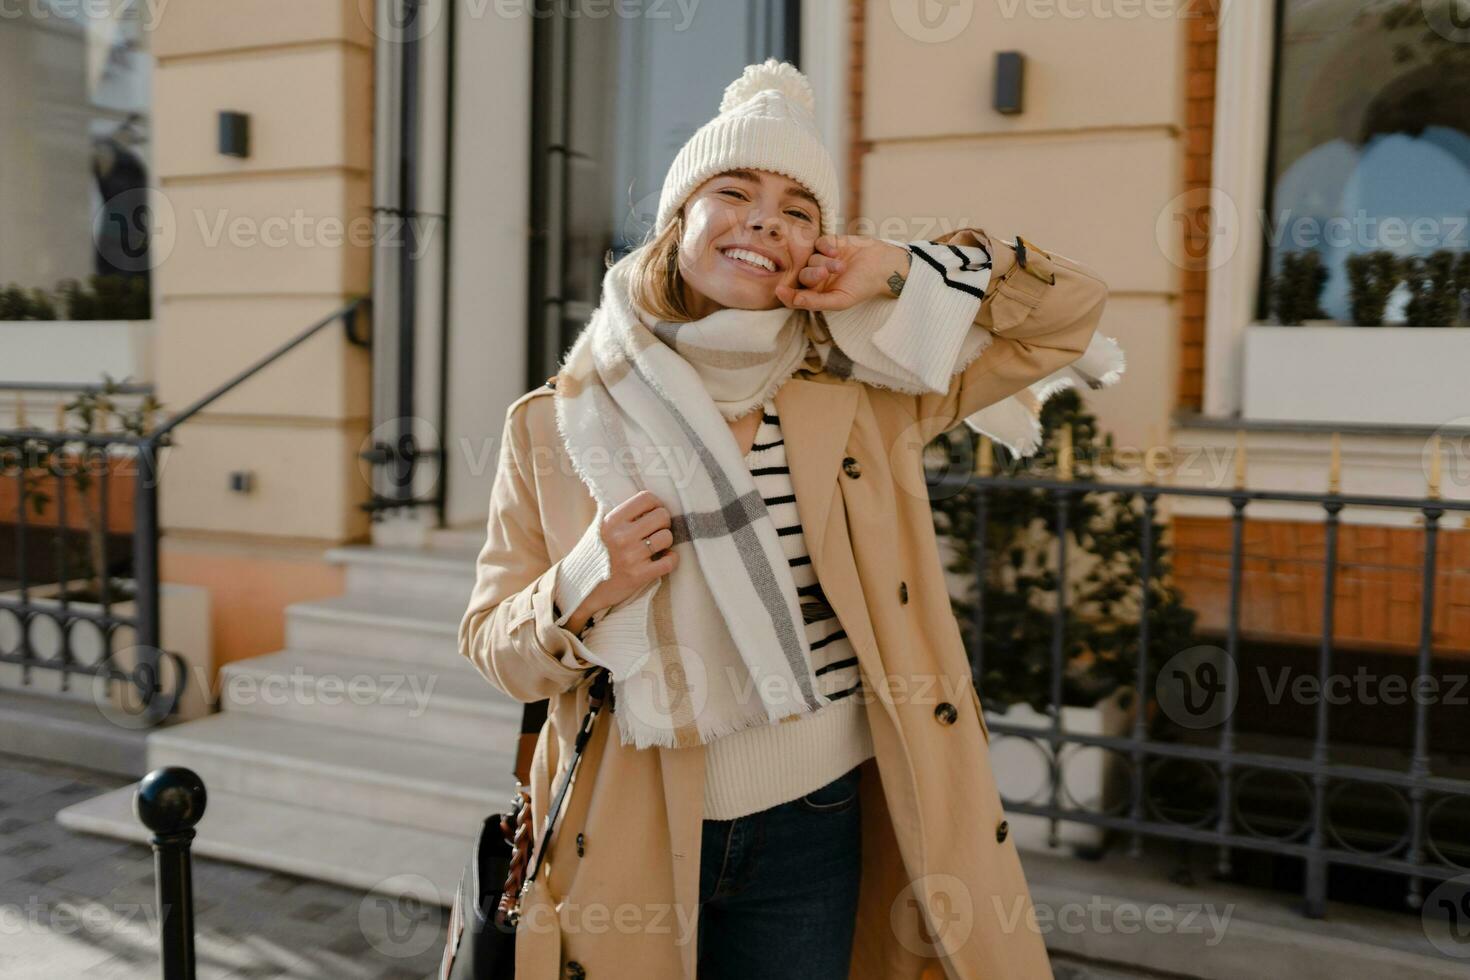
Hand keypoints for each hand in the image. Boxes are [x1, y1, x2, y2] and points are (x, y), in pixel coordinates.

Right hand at [565, 490, 678, 632]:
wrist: (582, 586)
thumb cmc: (595, 554)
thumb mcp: (600, 528)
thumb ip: (621, 516)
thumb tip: (649, 503)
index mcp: (612, 521)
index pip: (646, 498)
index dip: (656, 503)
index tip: (654, 512)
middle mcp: (622, 537)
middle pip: (662, 516)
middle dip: (664, 522)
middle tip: (657, 530)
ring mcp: (631, 556)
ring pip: (667, 537)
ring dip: (666, 541)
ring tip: (657, 545)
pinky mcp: (639, 575)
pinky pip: (670, 562)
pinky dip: (671, 559)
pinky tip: (664, 558)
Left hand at [775, 235, 910, 311]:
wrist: (882, 265)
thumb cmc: (862, 287)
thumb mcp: (840, 300)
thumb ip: (815, 302)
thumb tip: (791, 300)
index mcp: (817, 294)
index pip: (794, 295)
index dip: (786, 294)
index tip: (780, 290)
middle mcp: (817, 277)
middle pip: (802, 275)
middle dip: (813, 274)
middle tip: (826, 273)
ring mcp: (821, 258)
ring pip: (810, 258)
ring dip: (825, 261)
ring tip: (842, 265)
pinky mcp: (828, 242)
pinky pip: (818, 243)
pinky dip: (826, 247)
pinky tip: (838, 251)